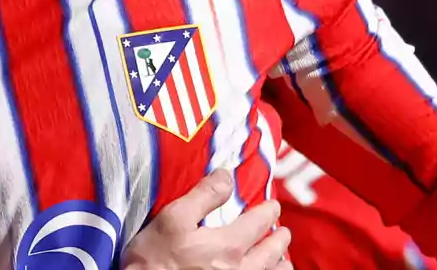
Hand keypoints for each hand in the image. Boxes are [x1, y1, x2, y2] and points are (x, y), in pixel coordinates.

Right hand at [121, 169, 291, 269]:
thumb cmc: (154, 261)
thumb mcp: (173, 219)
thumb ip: (203, 195)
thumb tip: (227, 176)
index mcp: (228, 246)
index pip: (259, 222)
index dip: (269, 211)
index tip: (273, 205)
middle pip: (273, 253)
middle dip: (280, 238)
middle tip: (283, 231)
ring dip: (280, 264)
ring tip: (281, 259)